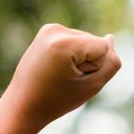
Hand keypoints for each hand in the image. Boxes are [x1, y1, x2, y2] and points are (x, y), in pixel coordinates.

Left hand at [0, 24, 122, 133]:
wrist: (23, 104)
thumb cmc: (57, 100)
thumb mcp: (92, 86)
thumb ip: (110, 63)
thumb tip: (110, 38)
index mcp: (64, 43)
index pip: (103, 48)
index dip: (95, 68)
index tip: (72, 80)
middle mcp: (55, 30)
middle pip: (95, 43)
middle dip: (87, 63)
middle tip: (64, 80)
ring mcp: (50, 29)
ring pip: (86, 42)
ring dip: (79, 59)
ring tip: (59, 74)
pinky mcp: (47, 31)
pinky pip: (76, 41)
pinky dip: (71, 55)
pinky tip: (56, 67)